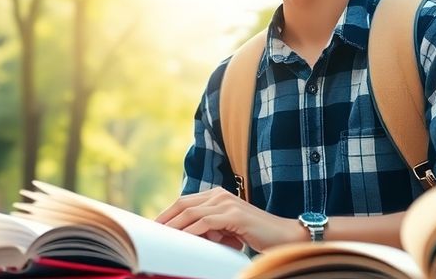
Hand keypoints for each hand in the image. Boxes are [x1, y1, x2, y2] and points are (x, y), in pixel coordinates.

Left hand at [155, 187, 306, 251]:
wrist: (285, 236)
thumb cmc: (256, 235)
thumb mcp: (228, 231)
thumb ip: (210, 229)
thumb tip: (189, 238)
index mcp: (218, 196)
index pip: (185, 202)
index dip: (167, 213)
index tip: (154, 227)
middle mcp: (220, 195)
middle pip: (183, 204)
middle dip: (165, 218)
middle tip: (151, 233)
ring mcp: (227, 203)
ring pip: (191, 213)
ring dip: (174, 226)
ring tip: (161, 238)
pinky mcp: (234, 215)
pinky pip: (205, 223)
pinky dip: (191, 232)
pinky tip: (183, 240)